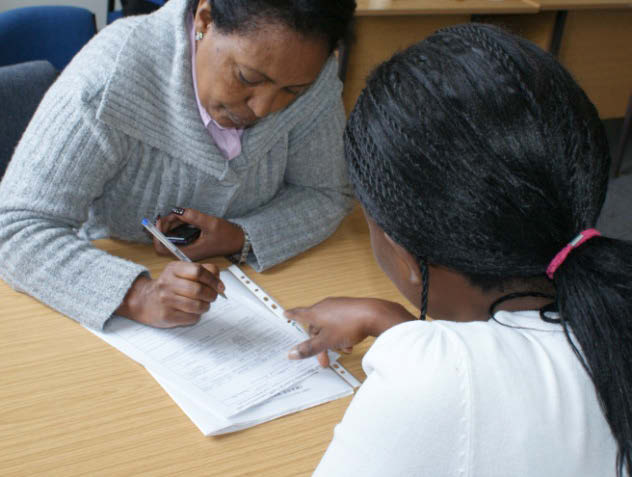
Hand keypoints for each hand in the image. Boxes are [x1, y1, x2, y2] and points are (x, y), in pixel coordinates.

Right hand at [116, 262, 224, 327]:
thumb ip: (204, 272)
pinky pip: (192, 317)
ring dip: (206, 306)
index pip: (198, 271)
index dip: (213, 280)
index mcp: (174, 269)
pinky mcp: (167, 315)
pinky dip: (197, 315)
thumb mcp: (183, 272)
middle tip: (213, 296)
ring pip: (198, 305)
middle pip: (199, 290)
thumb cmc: (170, 286)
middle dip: (212, 295)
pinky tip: (191, 311)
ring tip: (203, 304)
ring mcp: (166, 300)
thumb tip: (219, 282)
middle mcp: (167, 283)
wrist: (145, 300)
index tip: (220, 286)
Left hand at [153, 208, 243, 260]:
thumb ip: (194, 217)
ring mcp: (188, 247)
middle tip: (174, 214)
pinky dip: (178, 224)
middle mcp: (186, 251)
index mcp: (189, 251)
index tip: (160, 221)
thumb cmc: (227, 236)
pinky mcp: (190, 243)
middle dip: (166, 225)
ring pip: (170, 236)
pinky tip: (185, 218)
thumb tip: (179, 211)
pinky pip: (178, 234)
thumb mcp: (211, 224)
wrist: (238, 242)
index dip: (157, 234)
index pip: (162, 248)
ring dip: (172, 223)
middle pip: (164, 240)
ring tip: (181, 214)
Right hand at [286, 298, 414, 366]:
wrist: (374, 314)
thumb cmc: (349, 324)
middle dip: (319, 343)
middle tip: (323, 359)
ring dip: (332, 340)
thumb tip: (292, 353)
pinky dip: (342, 334)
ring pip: (329, 326)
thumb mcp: (326, 341)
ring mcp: (338, 306)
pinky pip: (341, 323)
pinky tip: (350, 343)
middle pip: (316, 326)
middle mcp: (325, 306)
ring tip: (343, 350)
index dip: (292, 315)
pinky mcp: (350, 308)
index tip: (286, 314)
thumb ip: (309, 348)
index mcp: (315, 312)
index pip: (299, 314)